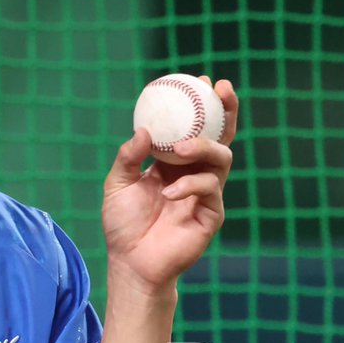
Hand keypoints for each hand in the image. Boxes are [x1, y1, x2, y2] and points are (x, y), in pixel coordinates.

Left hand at [102, 77, 238, 293]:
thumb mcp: (117, 184)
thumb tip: (143, 130)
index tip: (199, 80)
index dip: (201, 105)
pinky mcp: (211, 214)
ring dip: (202, 147)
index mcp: (173, 163)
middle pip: (220, 136)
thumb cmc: (123, 224)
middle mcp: (194, 173)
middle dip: (226, 111)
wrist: (130, 262)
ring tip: (180, 148)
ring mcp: (206, 193)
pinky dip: (190, 185)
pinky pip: (210, 189)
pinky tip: (169, 193)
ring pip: (222, 158)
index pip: (193, 128)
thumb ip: (129, 157)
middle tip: (220, 90)